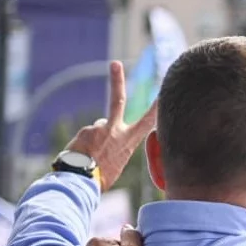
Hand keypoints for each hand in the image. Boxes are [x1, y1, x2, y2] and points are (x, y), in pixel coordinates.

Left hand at [63, 60, 156, 190]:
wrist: (84, 181)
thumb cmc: (102, 179)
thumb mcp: (118, 164)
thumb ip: (116, 148)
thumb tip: (106, 141)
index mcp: (129, 142)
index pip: (147, 121)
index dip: (157, 107)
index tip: (163, 93)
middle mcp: (117, 131)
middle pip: (118, 100)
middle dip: (117, 80)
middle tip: (115, 63)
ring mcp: (101, 128)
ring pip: (98, 129)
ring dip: (94, 141)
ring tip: (91, 158)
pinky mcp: (87, 130)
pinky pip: (85, 137)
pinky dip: (82, 145)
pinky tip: (82, 157)